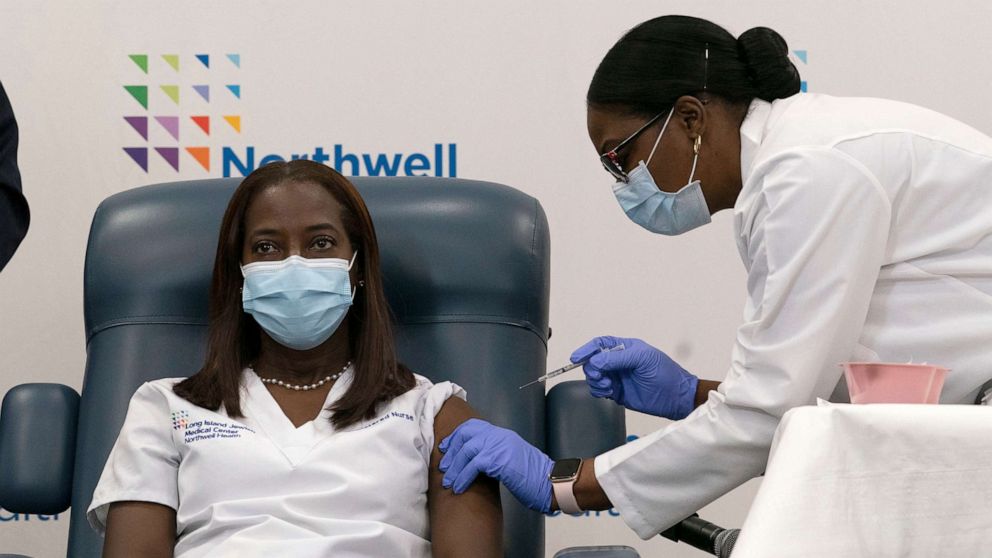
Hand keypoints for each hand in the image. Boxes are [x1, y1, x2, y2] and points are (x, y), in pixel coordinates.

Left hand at [439, 418, 552, 512]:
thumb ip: (495, 456)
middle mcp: (499, 436)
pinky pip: (473, 465)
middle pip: (466, 434)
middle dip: (451, 451)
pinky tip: (459, 487)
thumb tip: (476, 463)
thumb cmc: (534, 478)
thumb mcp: (512, 460)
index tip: (445, 448)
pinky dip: (463, 477)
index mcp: (502, 435)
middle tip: (443, 467)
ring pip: (467, 450)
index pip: (473, 426)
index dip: (456, 436)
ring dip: (454, 468)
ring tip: (448, 482)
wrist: (550, 483)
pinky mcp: (500, 460)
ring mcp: (500, 446)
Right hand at [571, 336, 698, 419]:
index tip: (575, 357)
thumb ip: (617, 358)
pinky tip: (608, 392)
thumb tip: (595, 361)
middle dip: (592, 368)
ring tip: (608, 386)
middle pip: (593, 361)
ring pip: (594, 376)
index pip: (600, 344)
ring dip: (595, 381)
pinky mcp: (617, 392)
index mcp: (625, 348)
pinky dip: (598, 391)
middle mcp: (619, 362)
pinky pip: (599, 390)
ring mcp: (617, 377)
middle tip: (600, 376)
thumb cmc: (665, 374)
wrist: (675, 398)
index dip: (587, 350)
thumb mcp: (643, 359)